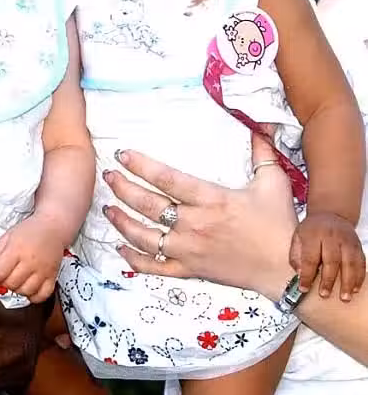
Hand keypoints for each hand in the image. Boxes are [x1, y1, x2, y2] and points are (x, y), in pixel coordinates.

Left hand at [0, 215, 63, 302]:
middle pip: (10, 284)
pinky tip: (29, 287)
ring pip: (25, 291)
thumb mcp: (7, 237)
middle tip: (6, 274)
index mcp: (17, 249)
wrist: (53, 226)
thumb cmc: (30, 230)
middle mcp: (30, 261)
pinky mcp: (53, 276)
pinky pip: (42, 295)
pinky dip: (34, 296)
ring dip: (17, 289)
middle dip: (4, 282)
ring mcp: (43, 270)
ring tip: (17, 279)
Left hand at [101, 138, 296, 300]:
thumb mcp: (274, 183)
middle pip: (149, 206)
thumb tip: (262, 123)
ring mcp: (190, 250)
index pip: (168, 179)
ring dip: (122, 222)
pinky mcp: (191, 270)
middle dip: (124, 189)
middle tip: (108, 176)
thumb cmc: (280, 225)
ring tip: (108, 209)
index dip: (142, 166)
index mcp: (212, 200)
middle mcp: (196, 224)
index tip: (123, 155)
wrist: (285, 271)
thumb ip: (262, 152)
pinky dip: (135, 260)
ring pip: (145, 237)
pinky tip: (121, 249)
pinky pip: (156, 267)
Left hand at [290, 211, 365, 299]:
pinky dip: (359, 277)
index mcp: (313, 234)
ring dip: (348, 282)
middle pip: (332, 260)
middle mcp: (331, 236)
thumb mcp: (297, 237)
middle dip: (328, 280)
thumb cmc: (312, 230)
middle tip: (324, 294)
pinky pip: (361, 262)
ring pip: (350, 262)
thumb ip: (296, 255)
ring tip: (344, 297)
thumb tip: (299, 274)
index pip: (310, 257)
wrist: (331, 214)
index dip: (307, 275)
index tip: (304, 288)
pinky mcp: (357, 245)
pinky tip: (355, 288)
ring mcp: (347, 240)